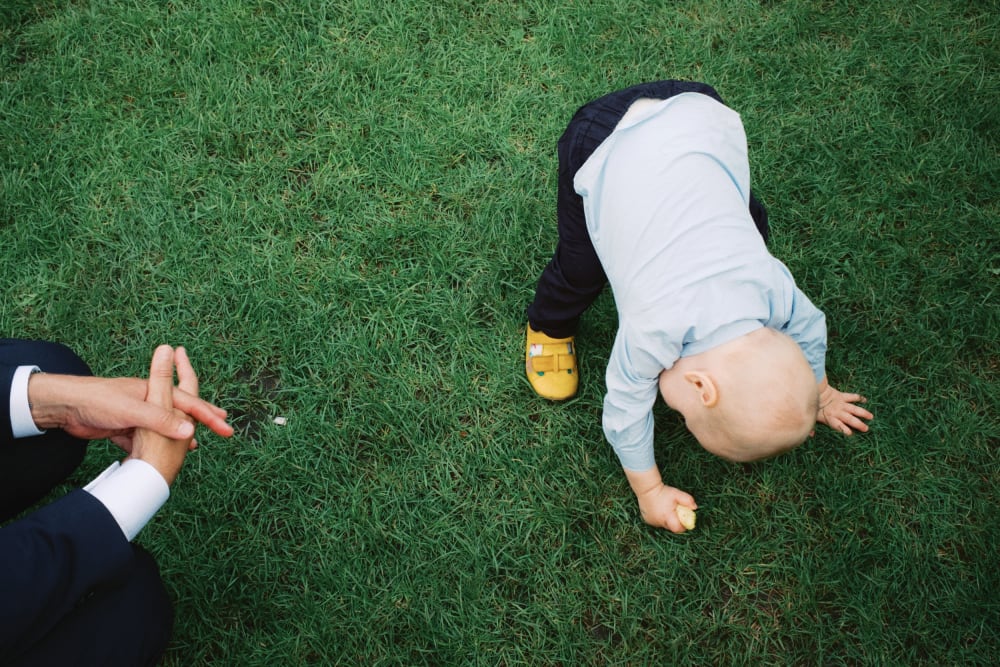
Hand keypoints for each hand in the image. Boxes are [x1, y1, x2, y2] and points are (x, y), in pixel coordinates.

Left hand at [28, 360, 233, 451]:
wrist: (64, 406)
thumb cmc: (97, 400)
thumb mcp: (134, 410)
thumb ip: (161, 420)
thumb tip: (190, 431)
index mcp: (154, 391)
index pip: (189, 404)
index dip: (209, 415)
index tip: (226, 426)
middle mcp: (149, 400)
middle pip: (181, 412)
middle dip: (202, 420)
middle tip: (223, 426)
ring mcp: (137, 414)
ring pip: (164, 427)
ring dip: (179, 435)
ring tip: (196, 443)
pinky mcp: (123, 427)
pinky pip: (145, 438)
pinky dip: (156, 446)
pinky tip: (161, 454)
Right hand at [624, 466, 697, 532]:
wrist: (647, 488)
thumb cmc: (663, 491)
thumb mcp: (677, 494)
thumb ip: (688, 500)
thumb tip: (695, 508)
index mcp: (667, 517)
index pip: (677, 529)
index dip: (683, 527)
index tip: (684, 521)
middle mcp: (659, 522)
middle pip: (670, 527)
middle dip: (674, 521)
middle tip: (675, 512)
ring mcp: (652, 522)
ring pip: (663, 524)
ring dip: (666, 519)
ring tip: (665, 509)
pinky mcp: (647, 520)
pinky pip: (656, 522)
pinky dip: (659, 518)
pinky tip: (658, 509)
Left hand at [816, 376, 872, 435]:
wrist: (813, 388)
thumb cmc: (811, 404)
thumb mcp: (811, 417)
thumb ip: (812, 426)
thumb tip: (811, 435)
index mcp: (830, 418)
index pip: (839, 426)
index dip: (844, 430)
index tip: (850, 433)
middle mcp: (837, 412)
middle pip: (850, 419)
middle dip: (858, 424)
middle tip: (866, 429)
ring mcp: (841, 404)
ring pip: (854, 409)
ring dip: (863, 413)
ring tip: (871, 417)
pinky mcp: (842, 395)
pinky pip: (852, 396)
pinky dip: (859, 397)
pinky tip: (865, 400)